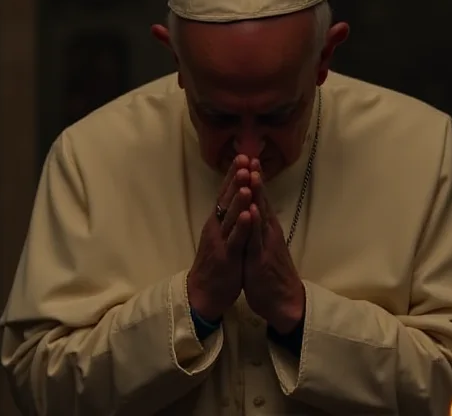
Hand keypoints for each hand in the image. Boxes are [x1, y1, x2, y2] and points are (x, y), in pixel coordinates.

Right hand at [187, 155, 253, 321]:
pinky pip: (235, 240)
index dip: (234, 175)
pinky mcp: (226, 257)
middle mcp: (217, 227)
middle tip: (243, 158)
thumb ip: (227, 218)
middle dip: (236, 178)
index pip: (226, 193)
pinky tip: (248, 214)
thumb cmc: (216, 264)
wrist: (203, 294)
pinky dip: (241, 226)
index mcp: (218, 222)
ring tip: (245, 180)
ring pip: (230, 216)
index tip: (243, 156)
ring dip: (239, 197)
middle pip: (227, 198)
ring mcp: (221, 241)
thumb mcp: (222, 236)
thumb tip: (234, 198)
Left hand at [242, 161, 305, 333]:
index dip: (254, 180)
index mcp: (266, 229)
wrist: (284, 302)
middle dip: (255, 178)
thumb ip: (259, 230)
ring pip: (260, 215)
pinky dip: (255, 223)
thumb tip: (254, 213)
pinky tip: (252, 209)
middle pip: (261, 200)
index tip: (249, 160)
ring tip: (252, 174)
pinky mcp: (261, 259)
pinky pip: (257, 239)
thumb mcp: (263, 247)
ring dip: (256, 194)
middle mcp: (268, 232)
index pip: (259, 199)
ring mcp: (266, 244)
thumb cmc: (271, 276)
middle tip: (250, 156)